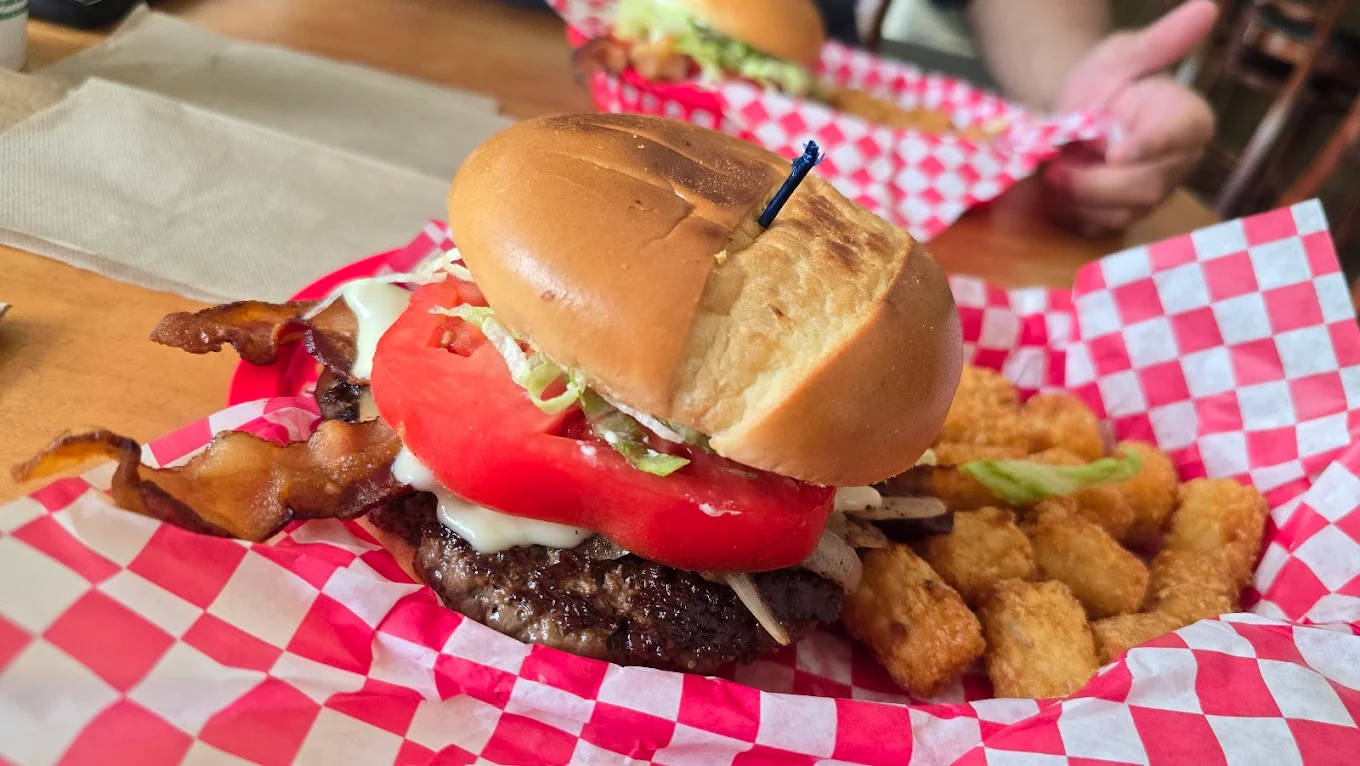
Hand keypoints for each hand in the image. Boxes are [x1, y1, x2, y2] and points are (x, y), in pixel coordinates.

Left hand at [1043, 0, 1217, 236]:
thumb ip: (1160, 41)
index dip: (1149, 147)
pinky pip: (1099, 226)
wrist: (1074, 113)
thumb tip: (1209, 6)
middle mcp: (1178, 163)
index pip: (1180, 137)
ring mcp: (1152, 195)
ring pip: (1121, 212)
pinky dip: (1072, 213)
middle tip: (1057, 168)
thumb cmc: (1106, 81)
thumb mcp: (1124, 55)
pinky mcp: (1123, 215)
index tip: (1116, 151)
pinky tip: (1056, 192)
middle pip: (1146, 186)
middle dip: (1096, 181)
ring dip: (1078, 198)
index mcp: (1189, 120)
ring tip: (1053, 174)